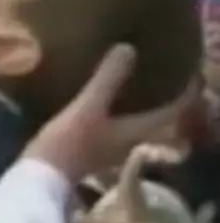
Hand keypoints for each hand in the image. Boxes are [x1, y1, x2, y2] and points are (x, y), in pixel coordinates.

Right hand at [23, 45, 195, 182]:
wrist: (41, 175)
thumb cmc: (70, 142)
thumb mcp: (88, 106)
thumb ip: (108, 79)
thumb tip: (129, 48)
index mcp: (135, 132)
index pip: (170, 113)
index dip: (181, 94)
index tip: (181, 74)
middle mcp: (130, 142)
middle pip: (154, 118)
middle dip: (158, 96)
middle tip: (154, 71)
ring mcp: (111, 148)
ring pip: (134, 121)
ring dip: (136, 103)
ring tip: (129, 79)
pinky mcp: (92, 148)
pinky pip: (114, 124)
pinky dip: (116, 109)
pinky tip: (102, 98)